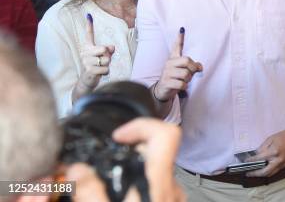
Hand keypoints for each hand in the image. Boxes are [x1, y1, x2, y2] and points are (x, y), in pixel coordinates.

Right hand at [66, 118, 184, 201]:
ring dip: (129, 173)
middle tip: (100, 165)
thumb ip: (90, 192)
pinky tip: (118, 197)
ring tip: (105, 186)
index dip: (141, 125)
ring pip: (151, 172)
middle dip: (125, 154)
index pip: (165, 134)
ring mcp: (172, 198)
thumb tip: (77, 168)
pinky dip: (136, 188)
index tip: (118, 135)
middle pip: (153, 152)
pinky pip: (154, 188)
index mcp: (157, 183)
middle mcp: (170, 188)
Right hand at [74, 13, 114, 101]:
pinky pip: (106, 69)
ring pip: (106, 60)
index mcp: (88, 47)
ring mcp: (86, 61)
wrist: (88, 80)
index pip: (89, 35)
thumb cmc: (98, 65)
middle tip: (103, 60)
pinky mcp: (89, 70)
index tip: (89, 15)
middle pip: (104, 49)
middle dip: (108, 56)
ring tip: (101, 67)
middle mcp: (85, 52)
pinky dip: (106, 72)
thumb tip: (112, 47)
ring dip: (107, 65)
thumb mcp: (104, 56)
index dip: (89, 25)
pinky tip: (100, 73)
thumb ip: (109, 50)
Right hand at [154, 28, 202, 101]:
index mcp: (173, 59)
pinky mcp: (166, 82)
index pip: (176, 47)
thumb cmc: (175, 78)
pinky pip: (182, 84)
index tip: (182, 29)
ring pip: (186, 74)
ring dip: (188, 80)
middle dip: (192, 68)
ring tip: (183, 81)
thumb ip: (192, 67)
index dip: (179, 38)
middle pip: (187, 60)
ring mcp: (166, 72)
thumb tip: (200, 67)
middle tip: (190, 74)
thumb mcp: (184, 71)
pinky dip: (184, 87)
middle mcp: (169, 63)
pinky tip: (180, 87)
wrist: (163, 90)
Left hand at [245, 128, 284, 176]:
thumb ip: (263, 147)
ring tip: (255, 173)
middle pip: (265, 172)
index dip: (251, 160)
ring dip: (262, 174)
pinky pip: (276, 171)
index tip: (246, 161)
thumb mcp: (272, 138)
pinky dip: (269, 171)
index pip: (259, 159)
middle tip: (248, 173)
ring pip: (271, 174)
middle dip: (255, 174)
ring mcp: (283, 164)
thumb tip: (257, 154)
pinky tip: (264, 169)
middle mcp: (278, 160)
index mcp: (274, 152)